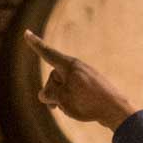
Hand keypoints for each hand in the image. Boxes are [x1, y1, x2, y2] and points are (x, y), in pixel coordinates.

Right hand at [23, 30, 138, 130]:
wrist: (115, 109)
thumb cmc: (88, 103)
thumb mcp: (63, 99)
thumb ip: (49, 94)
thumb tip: (43, 95)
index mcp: (69, 65)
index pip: (47, 53)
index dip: (36, 45)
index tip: (27, 33)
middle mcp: (76, 67)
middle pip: (54, 78)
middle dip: (52, 93)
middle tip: (57, 107)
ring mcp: (84, 76)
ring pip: (63, 87)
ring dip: (62, 99)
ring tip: (73, 109)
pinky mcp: (90, 85)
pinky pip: (74, 92)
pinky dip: (72, 101)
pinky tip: (81, 109)